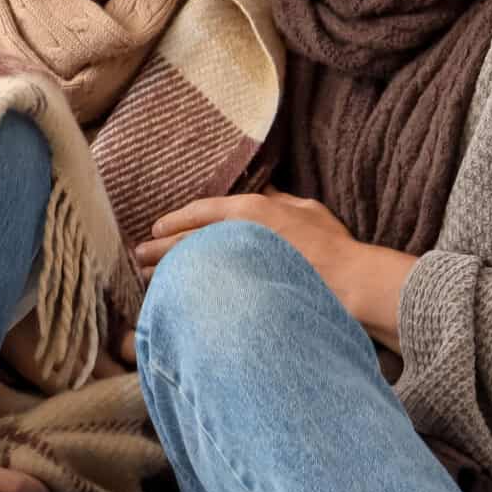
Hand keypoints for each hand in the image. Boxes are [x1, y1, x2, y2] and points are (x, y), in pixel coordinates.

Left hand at [132, 189, 414, 346]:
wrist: (351, 284)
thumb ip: (280, 200)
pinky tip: (171, 299)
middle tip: (140, 256)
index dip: (176, 220)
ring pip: (188, 267)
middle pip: (186, 240)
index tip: (157, 228)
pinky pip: (201, 291)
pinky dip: (184, 293)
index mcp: (252, 208)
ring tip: (148, 279)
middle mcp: (236, 233)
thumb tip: (265, 192)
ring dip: (165, 273)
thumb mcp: (308, 210)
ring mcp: (236, 265)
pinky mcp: (239, 293)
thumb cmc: (334, 247)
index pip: (201, 211)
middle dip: (160, 248)